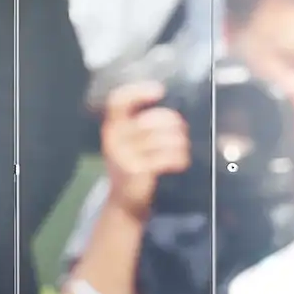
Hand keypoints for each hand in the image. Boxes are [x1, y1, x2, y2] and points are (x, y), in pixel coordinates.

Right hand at [100, 81, 189, 220]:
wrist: (124, 202)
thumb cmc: (133, 165)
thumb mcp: (128, 142)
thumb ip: (141, 123)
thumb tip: (172, 113)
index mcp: (112, 126)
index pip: (118, 101)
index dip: (138, 91)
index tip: (159, 91)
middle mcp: (114, 138)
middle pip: (152, 119)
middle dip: (174, 124)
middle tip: (182, 131)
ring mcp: (124, 155)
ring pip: (165, 139)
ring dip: (181, 144)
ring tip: (182, 149)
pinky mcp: (136, 171)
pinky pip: (168, 156)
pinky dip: (180, 158)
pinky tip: (180, 161)